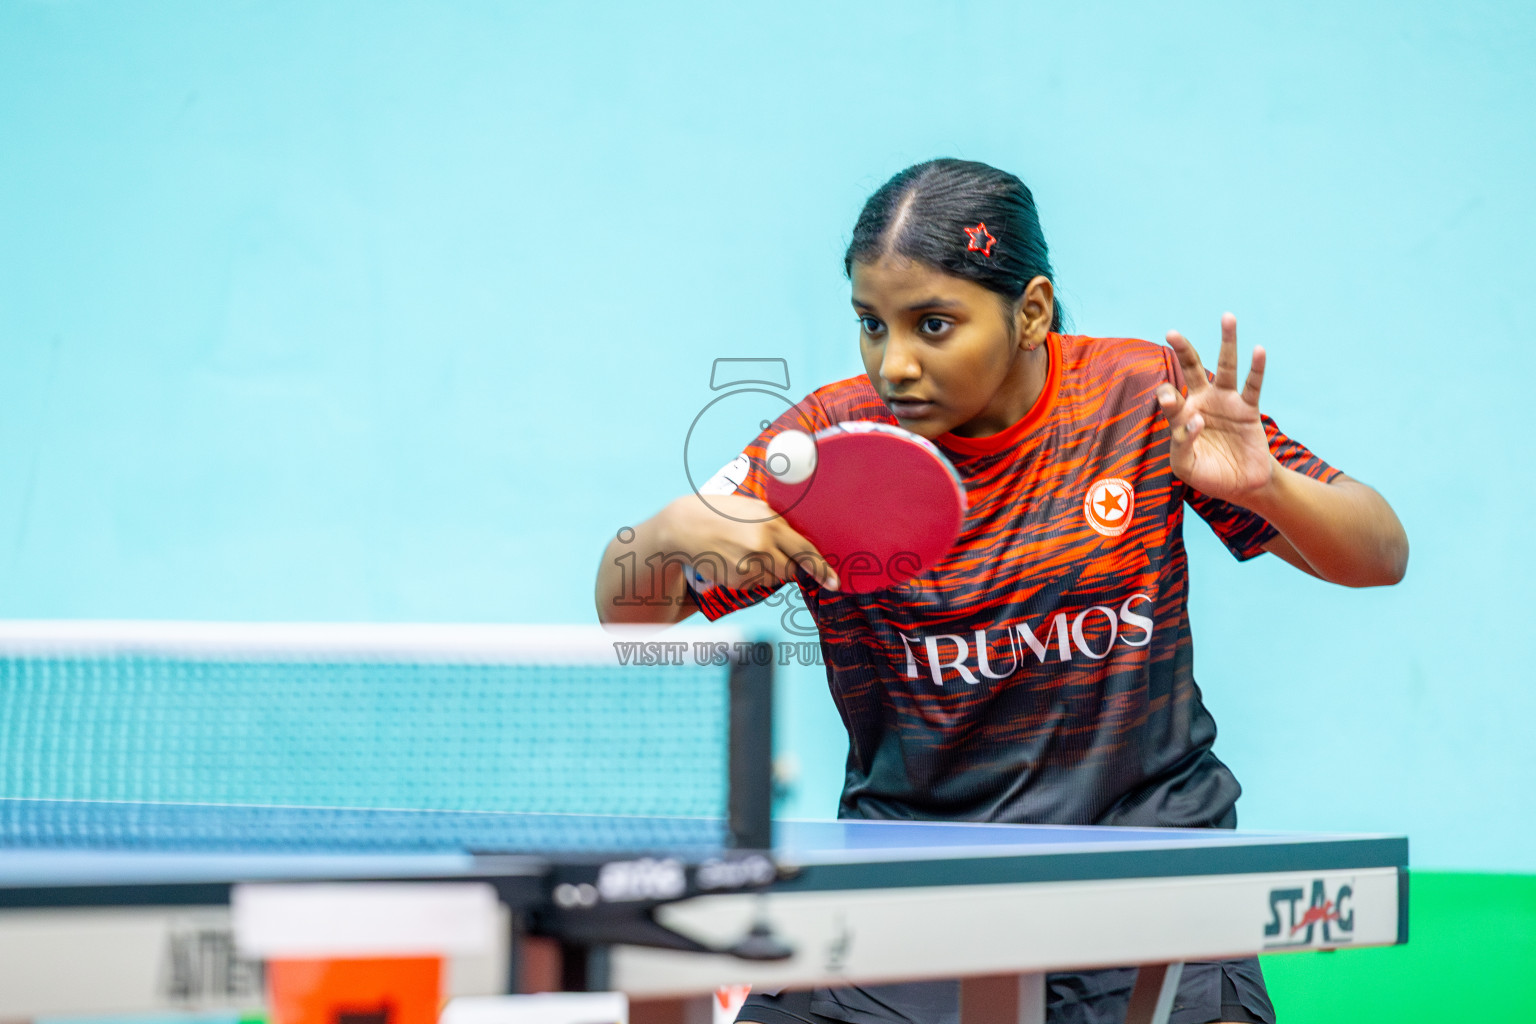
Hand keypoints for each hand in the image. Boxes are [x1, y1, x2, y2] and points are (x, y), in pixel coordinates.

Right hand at [661, 493, 839, 591]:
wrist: (683, 526)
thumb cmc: (719, 513)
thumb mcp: (751, 508)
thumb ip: (776, 523)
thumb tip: (799, 543)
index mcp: (770, 523)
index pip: (805, 550)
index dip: (821, 569)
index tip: (834, 582)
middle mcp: (762, 545)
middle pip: (790, 569)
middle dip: (783, 564)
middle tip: (762, 551)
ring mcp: (749, 565)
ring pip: (772, 578)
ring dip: (764, 570)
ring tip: (740, 551)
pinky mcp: (736, 580)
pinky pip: (753, 585)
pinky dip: (746, 577)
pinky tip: (730, 560)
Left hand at [1155, 313, 1275, 507]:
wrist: (1241, 486)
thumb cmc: (1208, 475)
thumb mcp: (1185, 466)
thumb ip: (1181, 444)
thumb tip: (1194, 419)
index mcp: (1181, 414)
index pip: (1169, 397)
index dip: (1169, 399)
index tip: (1176, 409)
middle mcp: (1202, 401)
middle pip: (1192, 368)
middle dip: (1183, 350)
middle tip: (1171, 332)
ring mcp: (1226, 402)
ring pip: (1225, 366)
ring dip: (1227, 342)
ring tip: (1227, 317)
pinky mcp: (1248, 409)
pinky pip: (1253, 385)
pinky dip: (1256, 368)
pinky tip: (1258, 350)